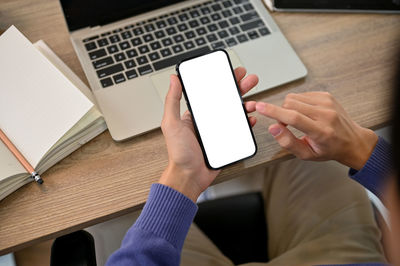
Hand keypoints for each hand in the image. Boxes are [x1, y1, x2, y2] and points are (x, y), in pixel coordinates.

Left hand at [159, 67, 258, 201]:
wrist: (189, 176)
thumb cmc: (178, 153)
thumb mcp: (172, 123)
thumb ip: (172, 101)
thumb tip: (173, 79)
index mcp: (196, 114)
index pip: (211, 93)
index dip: (223, 81)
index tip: (232, 72)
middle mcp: (208, 121)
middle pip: (227, 100)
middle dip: (239, 88)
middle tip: (250, 79)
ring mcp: (218, 132)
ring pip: (236, 113)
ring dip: (246, 104)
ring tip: (254, 101)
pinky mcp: (227, 142)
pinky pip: (240, 130)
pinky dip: (247, 122)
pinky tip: (251, 118)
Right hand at [256, 92, 377, 169]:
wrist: (352, 141)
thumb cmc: (329, 149)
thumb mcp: (306, 154)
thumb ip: (287, 142)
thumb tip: (273, 128)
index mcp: (321, 131)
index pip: (293, 117)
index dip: (273, 111)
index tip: (260, 107)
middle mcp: (326, 115)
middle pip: (290, 104)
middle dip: (281, 112)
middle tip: (286, 124)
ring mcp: (327, 103)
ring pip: (294, 97)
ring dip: (289, 107)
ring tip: (298, 119)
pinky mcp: (327, 96)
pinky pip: (302, 95)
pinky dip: (298, 103)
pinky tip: (306, 113)